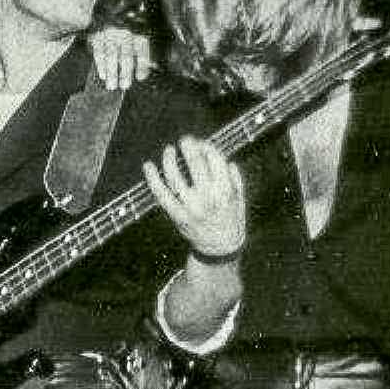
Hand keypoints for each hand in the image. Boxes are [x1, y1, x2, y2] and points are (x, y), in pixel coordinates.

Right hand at [87, 26, 155, 89]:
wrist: (107, 28)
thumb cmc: (125, 47)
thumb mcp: (137, 52)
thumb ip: (141, 64)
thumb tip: (141, 76)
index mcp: (137, 37)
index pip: (141, 51)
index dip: (141, 65)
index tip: (139, 78)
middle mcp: (125, 35)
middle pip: (126, 55)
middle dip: (125, 73)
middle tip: (124, 86)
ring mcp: (110, 36)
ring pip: (112, 56)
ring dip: (112, 73)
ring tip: (112, 86)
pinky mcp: (98, 39)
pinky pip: (99, 54)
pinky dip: (101, 66)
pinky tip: (103, 76)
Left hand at [144, 137, 245, 259]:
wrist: (220, 248)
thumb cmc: (231, 220)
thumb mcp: (240, 199)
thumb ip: (235, 177)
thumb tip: (224, 157)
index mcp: (225, 190)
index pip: (214, 159)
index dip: (206, 146)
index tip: (201, 144)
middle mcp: (207, 197)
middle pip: (194, 162)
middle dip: (188, 145)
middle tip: (184, 140)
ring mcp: (190, 206)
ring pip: (175, 175)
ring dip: (169, 158)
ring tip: (168, 150)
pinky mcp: (177, 214)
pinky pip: (161, 193)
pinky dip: (152, 178)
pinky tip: (148, 166)